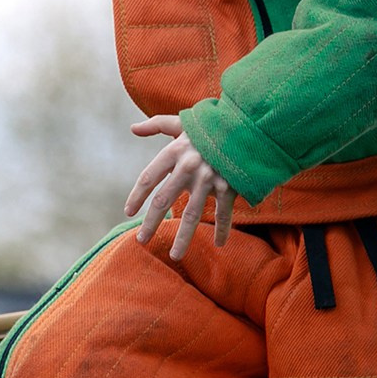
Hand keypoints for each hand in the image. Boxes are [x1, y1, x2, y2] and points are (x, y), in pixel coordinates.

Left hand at [124, 114, 233, 260]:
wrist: (247, 123)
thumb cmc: (212, 124)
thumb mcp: (183, 121)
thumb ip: (156, 125)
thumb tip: (133, 128)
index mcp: (174, 151)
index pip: (148, 178)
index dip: (136, 197)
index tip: (128, 212)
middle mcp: (188, 166)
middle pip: (163, 201)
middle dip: (151, 223)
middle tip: (142, 240)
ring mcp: (209, 178)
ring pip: (192, 215)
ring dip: (183, 238)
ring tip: (175, 256)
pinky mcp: (229, 185)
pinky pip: (223, 213)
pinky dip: (222, 230)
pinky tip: (219, 244)